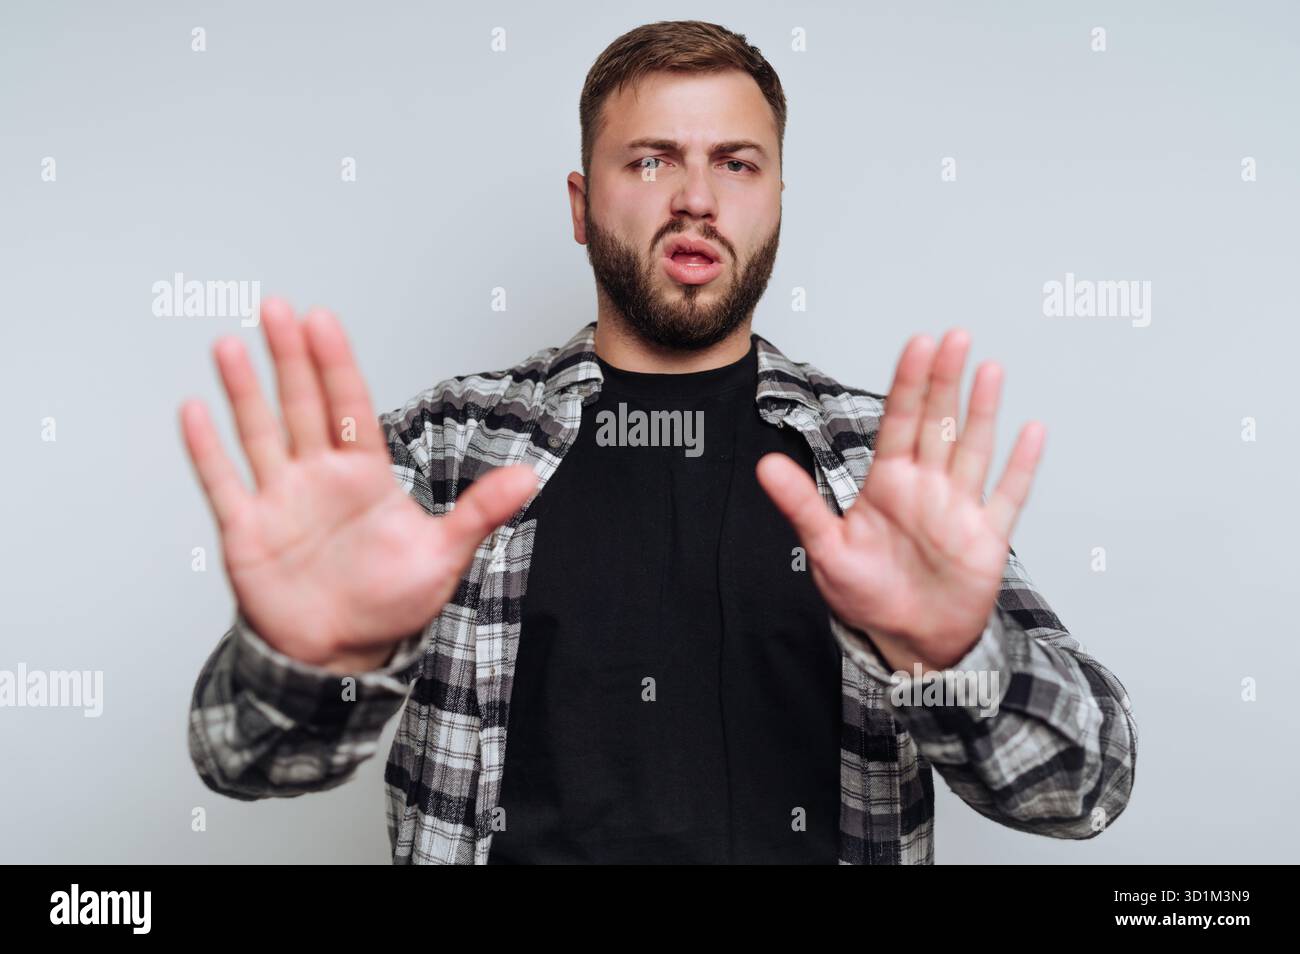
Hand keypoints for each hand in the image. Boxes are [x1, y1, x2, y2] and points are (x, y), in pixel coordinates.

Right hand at [179, 298, 536, 673]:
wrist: (343, 654)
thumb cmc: (393, 603)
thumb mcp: (444, 555)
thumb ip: (479, 512)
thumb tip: (528, 477)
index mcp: (365, 474)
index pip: (349, 406)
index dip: (335, 364)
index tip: (322, 321)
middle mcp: (319, 477)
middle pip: (303, 406)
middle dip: (290, 358)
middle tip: (277, 309)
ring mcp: (281, 500)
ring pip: (259, 434)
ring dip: (244, 391)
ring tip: (229, 346)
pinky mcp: (248, 531)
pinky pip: (224, 484)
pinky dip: (207, 450)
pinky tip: (194, 412)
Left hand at [756, 329, 1043, 673]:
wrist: (906, 642)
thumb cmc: (865, 596)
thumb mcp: (826, 549)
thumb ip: (800, 504)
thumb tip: (764, 466)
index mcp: (887, 484)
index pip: (898, 422)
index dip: (908, 383)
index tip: (918, 344)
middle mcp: (925, 487)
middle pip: (938, 423)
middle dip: (945, 381)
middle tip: (955, 338)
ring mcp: (959, 508)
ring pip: (973, 448)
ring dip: (982, 411)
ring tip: (989, 369)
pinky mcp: (986, 537)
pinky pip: (1008, 496)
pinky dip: (1021, 466)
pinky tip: (1033, 431)